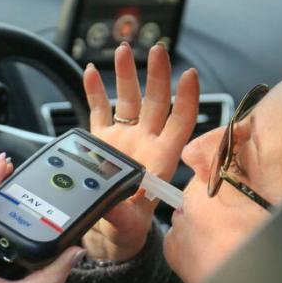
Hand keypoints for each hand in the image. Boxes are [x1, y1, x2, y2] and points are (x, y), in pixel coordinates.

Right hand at [82, 42, 199, 260]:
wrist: (108, 231)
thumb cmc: (126, 229)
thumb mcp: (127, 224)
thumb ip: (120, 212)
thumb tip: (110, 201)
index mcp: (160, 158)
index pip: (179, 123)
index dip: (186, 99)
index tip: (189, 75)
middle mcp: (144, 143)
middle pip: (155, 102)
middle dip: (157, 75)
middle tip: (157, 51)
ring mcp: (123, 139)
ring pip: (128, 100)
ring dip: (126, 75)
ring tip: (123, 51)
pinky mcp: (101, 141)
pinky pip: (100, 111)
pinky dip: (95, 91)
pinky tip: (91, 73)